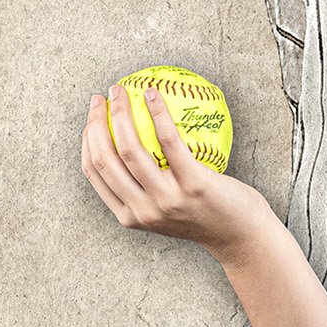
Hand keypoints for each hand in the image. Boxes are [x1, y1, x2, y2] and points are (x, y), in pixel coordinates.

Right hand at [82, 84, 271, 262]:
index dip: (87, 140)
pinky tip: (153, 94)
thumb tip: (126, 143)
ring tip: (123, 90)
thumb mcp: (163, 210)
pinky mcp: (193, 184)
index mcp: (128, 215)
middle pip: (105, 159)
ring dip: (121, 113)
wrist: (239, 235)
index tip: (91, 117)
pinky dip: (158, 113)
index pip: (94, 173)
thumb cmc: (203, 215)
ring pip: (130, 149)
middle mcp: (142, 210)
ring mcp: (166, 199)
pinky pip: (169, 141)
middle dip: (96, 123)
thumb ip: (144, 188)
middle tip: (104, 96)